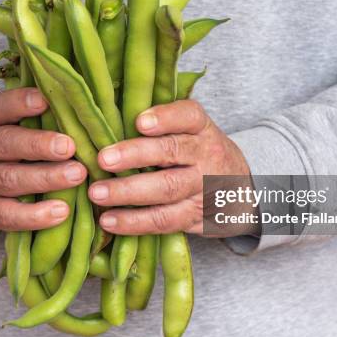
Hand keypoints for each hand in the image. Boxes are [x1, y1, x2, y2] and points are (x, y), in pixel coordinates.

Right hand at [0, 88, 86, 231]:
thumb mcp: (11, 128)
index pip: (0, 107)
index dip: (20, 102)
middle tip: (69, 146)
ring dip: (46, 178)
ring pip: (11, 179)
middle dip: (39, 145)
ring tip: (77, 175)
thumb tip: (81, 101)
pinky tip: (61, 212)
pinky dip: (35, 215)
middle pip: (7, 143)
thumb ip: (38, 117)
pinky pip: (8, 214)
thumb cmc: (6, 151)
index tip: (45, 101)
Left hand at [88, 100, 250, 236]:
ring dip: (128, 192)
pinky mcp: (195, 216)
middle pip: (172, 152)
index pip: (188, 116)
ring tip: (97, 193)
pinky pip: (164, 220)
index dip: (165, 118)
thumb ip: (159, 122)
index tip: (139, 122)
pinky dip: (134, 221)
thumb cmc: (196, 153)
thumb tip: (105, 115)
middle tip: (103, 159)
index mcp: (202, 128)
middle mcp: (207, 155)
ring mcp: (203, 188)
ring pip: (167, 189)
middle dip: (135, 155)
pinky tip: (108, 220)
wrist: (239, 192)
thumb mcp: (191, 132)